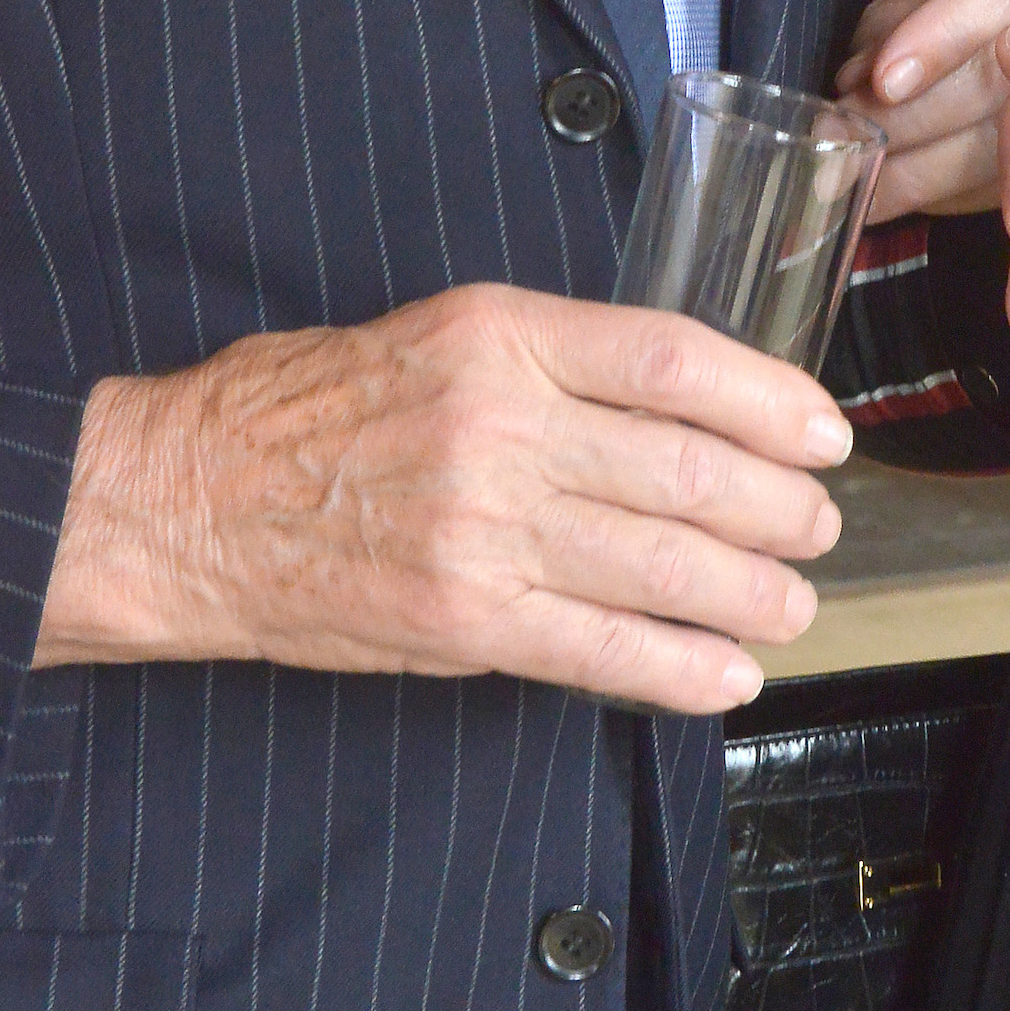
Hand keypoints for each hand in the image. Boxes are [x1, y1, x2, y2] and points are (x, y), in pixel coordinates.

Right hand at [32, 282, 855, 716]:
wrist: (187, 500)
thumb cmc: (307, 410)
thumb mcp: (440, 335)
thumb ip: (555, 361)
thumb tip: (682, 401)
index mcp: (503, 336)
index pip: (673, 359)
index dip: (769, 399)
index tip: (822, 428)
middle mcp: (502, 425)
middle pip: (685, 466)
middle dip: (777, 506)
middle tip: (820, 525)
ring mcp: (483, 528)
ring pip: (659, 561)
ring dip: (749, 593)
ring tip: (794, 603)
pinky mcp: (462, 617)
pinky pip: (598, 648)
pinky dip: (678, 667)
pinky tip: (726, 675)